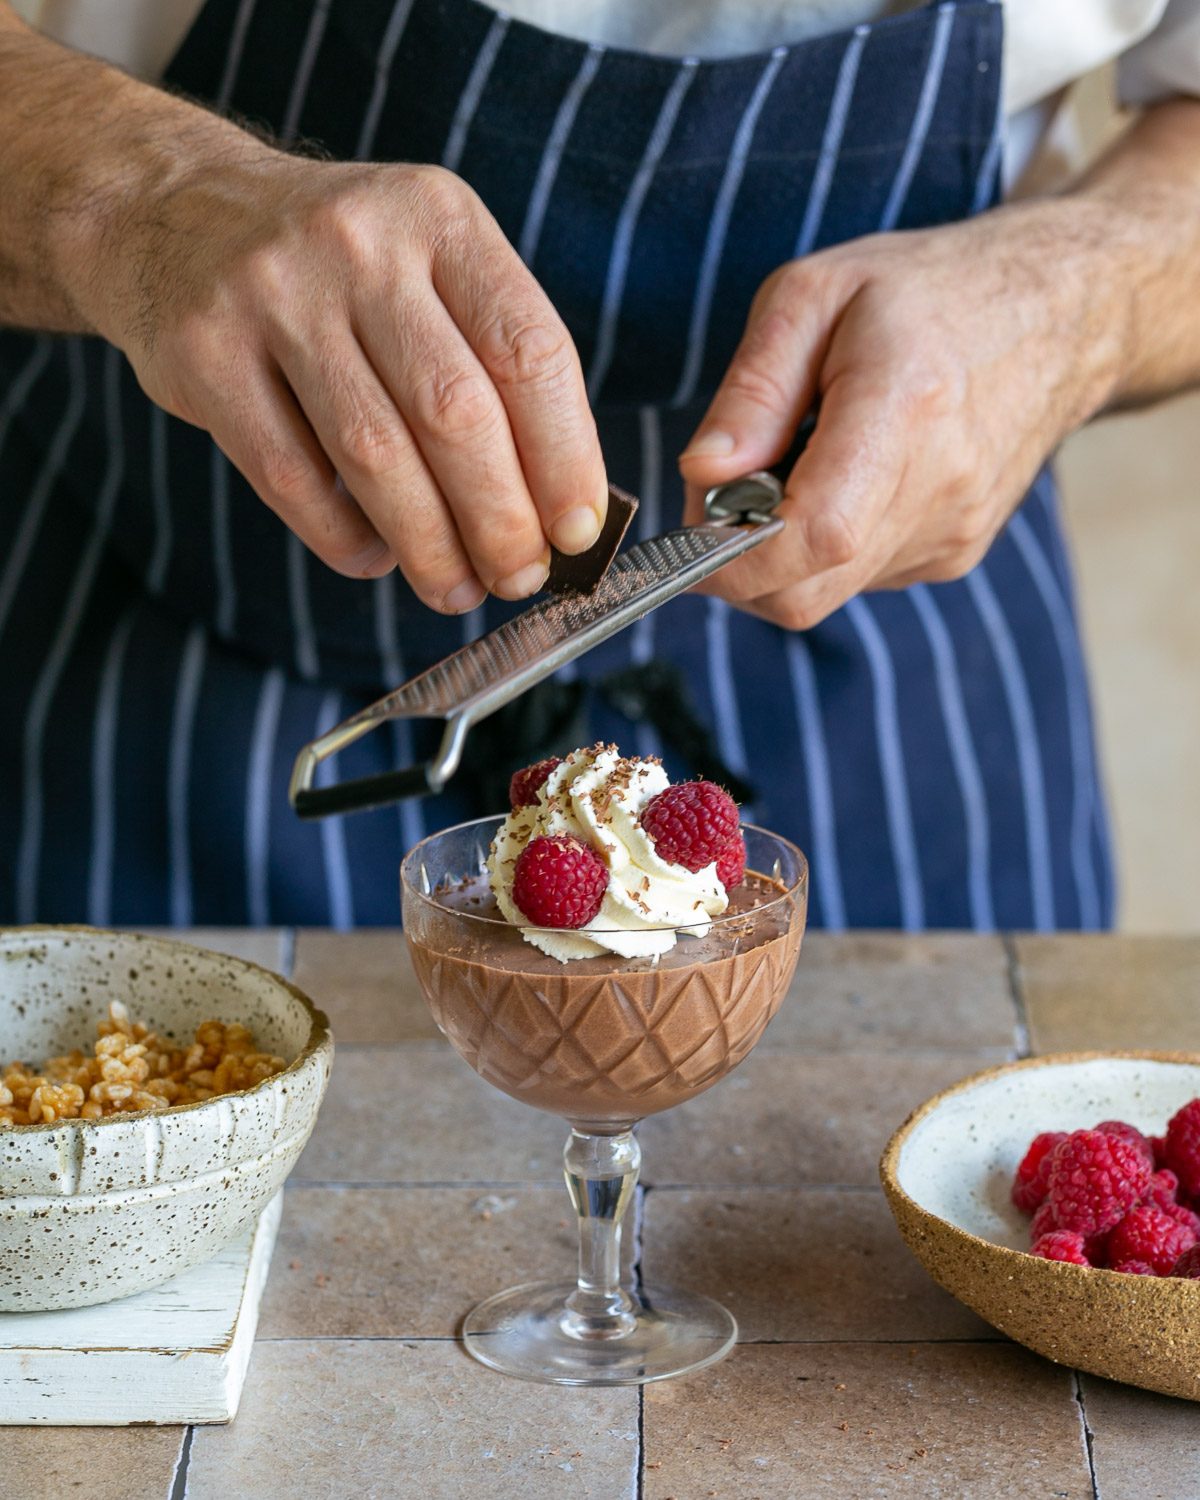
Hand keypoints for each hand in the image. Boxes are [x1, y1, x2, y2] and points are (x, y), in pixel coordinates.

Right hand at [82, 153, 606, 610]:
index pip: (529, 350)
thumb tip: (564, 507)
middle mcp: (359, 244)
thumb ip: (492, 364)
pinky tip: (374, 557)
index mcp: (440, 219)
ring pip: (375, 454)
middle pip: (456, 412)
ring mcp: (272, 294)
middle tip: (519, 576)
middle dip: (500, 519)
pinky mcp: (203, 353)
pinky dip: (345, 537)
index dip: (566, 457)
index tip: (578, 531)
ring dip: (430, 545)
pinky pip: (292, 478)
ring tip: (455, 589)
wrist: (174, 212)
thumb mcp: (427, 266)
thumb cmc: (338, 270)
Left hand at [678, 201, 1124, 628]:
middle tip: (721, 489)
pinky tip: (839, 479)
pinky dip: (820, 549)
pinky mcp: (952, 554)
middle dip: (733, 564)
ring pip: (821, 594)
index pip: (813, 535)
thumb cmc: (927, 291)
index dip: (730, 554)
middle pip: (802, 590)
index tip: (685, 527)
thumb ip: (751, 391)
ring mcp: (952, 533)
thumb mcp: (813, 295)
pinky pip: (854, 580)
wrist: (1061, 314)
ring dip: (776, 553)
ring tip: (794, 463)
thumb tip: (699, 475)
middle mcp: (940, 490)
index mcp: (904, 410)